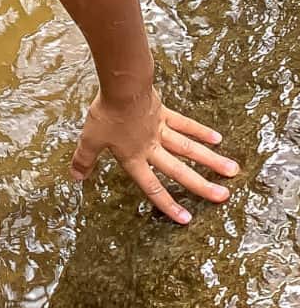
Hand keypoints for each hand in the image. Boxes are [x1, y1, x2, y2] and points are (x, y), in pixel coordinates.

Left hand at [70, 87, 239, 223]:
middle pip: (179, 170)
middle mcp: (151, 147)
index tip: (186, 220)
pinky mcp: (164, 113)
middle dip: (202, 186)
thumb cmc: (105, 114)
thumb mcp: (89, 140)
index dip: (167, 204)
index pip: (152, 187)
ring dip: (211, 160)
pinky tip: (217, 138)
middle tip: (224, 197)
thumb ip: (84, 160)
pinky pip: (185, 124)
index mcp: (134, 158)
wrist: (121, 87)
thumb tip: (76, 177)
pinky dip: (200, 131)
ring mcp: (161, 130)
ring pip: (190, 149)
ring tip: (233, 170)